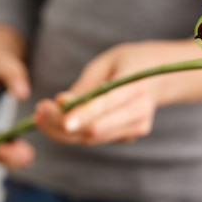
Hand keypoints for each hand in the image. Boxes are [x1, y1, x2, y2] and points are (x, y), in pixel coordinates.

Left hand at [34, 40, 201, 145]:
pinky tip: (59, 120)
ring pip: (93, 138)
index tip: (60, 118)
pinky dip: (75, 133)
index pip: (105, 105)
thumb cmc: (130, 62)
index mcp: (136, 86)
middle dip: (62, 124)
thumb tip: (62, 104)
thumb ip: (85, 86)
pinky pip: (97, 139)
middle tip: (38, 110)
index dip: (82, 114)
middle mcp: (140, 111)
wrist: (162, 75)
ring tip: (41, 115)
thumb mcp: (107, 63)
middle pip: (95, 129)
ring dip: (63, 131)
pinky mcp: (131, 136)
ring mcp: (138, 127)